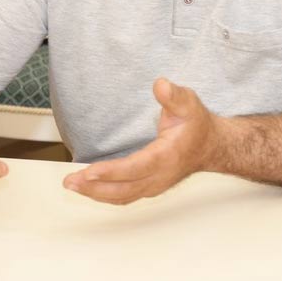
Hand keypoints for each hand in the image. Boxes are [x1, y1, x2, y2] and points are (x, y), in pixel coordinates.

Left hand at [64, 78, 219, 204]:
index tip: (88, 171)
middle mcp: (159, 176)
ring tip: (72, 185)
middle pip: (124, 189)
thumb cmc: (197, 125)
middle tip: (69, 181)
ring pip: (122, 196)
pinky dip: (104, 194)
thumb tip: (160, 84)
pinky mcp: (149, 187)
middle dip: (94, 187)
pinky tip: (89, 188)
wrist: (211, 146)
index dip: (111, 172)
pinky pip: (124, 196)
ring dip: (96, 193)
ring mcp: (154, 185)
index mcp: (167, 157)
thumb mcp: (190, 104)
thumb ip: (174, 95)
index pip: (135, 168)